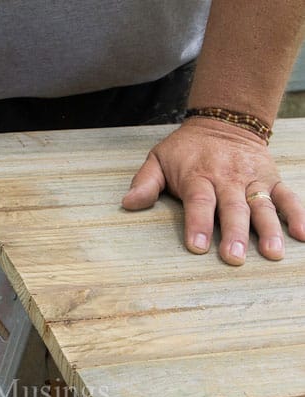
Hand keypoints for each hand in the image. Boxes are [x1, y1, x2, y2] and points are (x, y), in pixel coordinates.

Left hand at [122, 117, 304, 264]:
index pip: (199, 201)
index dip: (198, 223)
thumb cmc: (186, 149)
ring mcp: (253, 180)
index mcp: (198, 176)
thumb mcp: (158, 159)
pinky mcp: (272, 180)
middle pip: (232, 208)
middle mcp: (228, 178)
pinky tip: (303, 235)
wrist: (223, 121)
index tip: (198, 246)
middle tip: (234, 258)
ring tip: (272, 253)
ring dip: (269, 230)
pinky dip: (298, 215)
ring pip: (262, 206)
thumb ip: (145, 183)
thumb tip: (127, 204)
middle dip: (234, 233)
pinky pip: (288, 197)